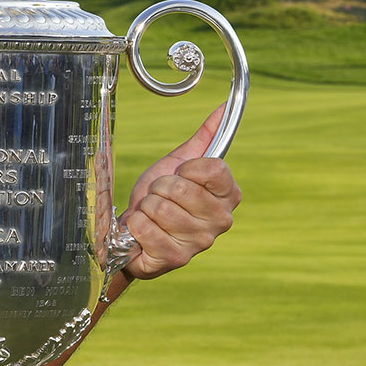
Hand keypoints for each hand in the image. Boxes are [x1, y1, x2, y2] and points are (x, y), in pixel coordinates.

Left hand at [121, 105, 240, 279]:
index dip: (188, 168)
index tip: (180, 175)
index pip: (214, 169)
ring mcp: (200, 242)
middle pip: (181, 187)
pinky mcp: (176, 258)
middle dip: (158, 189)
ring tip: (151, 215)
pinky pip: (145, 227)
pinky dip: (136, 225)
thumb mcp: (179, 163)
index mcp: (229, 195)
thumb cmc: (160, 197)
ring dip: (145, 208)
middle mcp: (221, 220)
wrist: (136, 231)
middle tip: (158, 198)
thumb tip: (223, 107)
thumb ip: (205, 137)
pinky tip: (143, 231)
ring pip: (159, 207)